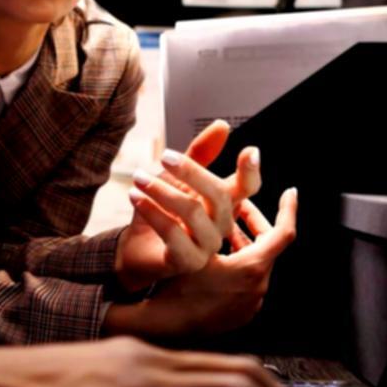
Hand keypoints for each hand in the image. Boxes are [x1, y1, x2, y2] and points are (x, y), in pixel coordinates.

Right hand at [111, 188, 298, 336]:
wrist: (163, 326)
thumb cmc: (175, 286)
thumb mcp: (193, 246)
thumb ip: (212, 219)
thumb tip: (224, 190)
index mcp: (252, 269)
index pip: (283, 233)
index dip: (288, 210)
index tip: (290, 193)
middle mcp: (258, 288)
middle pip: (268, 247)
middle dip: (254, 224)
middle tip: (240, 209)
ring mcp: (250, 303)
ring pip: (255, 263)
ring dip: (242, 244)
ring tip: (221, 230)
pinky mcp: (239, 314)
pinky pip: (247, 281)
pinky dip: (237, 264)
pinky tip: (215, 257)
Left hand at [116, 120, 261, 289]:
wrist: (136, 246)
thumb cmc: (161, 211)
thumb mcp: (176, 177)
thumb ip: (199, 154)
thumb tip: (223, 125)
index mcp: (223, 203)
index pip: (247, 188)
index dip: (251, 172)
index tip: (250, 152)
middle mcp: (221, 225)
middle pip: (218, 196)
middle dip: (191, 172)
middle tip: (164, 156)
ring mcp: (207, 246)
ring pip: (192, 212)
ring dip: (162, 190)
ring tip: (138, 177)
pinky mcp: (186, 262)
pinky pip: (172, 234)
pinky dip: (152, 211)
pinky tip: (135, 197)